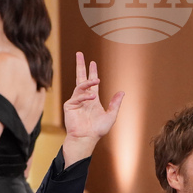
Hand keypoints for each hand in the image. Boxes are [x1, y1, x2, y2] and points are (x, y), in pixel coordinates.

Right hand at [62, 52, 123, 166]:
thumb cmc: (97, 130)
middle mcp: (83, 98)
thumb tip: (122, 92)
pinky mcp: (70, 106)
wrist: (86, 139)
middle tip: (79, 53)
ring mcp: (75, 101)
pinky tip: (91, 98)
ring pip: (80, 86)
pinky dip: (85, 96)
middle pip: (81, 78)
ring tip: (96, 79)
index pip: (92, 82)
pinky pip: (77, 96)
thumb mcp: (111, 116)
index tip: (93, 62)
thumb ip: (115, 104)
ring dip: (88, 82)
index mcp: (92, 99)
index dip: (92, 72)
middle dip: (80, 66)